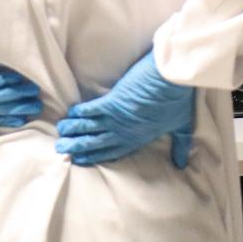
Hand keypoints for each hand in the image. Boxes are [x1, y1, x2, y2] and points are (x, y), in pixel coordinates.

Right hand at [56, 49, 193, 167]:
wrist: (172, 78)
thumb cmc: (178, 100)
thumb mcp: (182, 126)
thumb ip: (180, 145)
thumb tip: (182, 163)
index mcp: (138, 138)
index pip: (114, 151)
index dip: (96, 155)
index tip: (82, 159)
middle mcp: (124, 131)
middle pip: (96, 143)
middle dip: (78, 147)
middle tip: (62, 151)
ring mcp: (116, 117)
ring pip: (89, 128)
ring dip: (73, 131)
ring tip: (60, 135)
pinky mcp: (112, 102)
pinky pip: (90, 110)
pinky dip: (79, 113)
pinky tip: (69, 114)